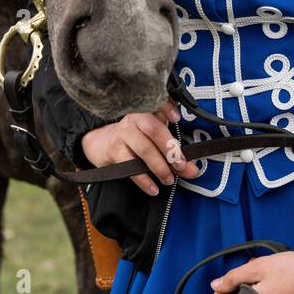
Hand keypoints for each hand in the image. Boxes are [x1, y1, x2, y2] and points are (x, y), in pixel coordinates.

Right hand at [80, 102, 202, 195]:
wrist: (101, 143)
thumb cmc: (134, 139)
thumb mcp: (154, 140)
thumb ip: (174, 153)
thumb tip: (193, 170)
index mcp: (147, 112)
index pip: (158, 104)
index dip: (168, 108)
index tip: (177, 118)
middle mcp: (134, 119)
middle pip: (153, 128)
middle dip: (170, 148)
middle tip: (180, 165)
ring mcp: (122, 133)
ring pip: (143, 148)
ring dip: (159, 166)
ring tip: (168, 179)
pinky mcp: (114, 150)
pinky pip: (130, 166)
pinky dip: (143, 179)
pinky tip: (153, 188)